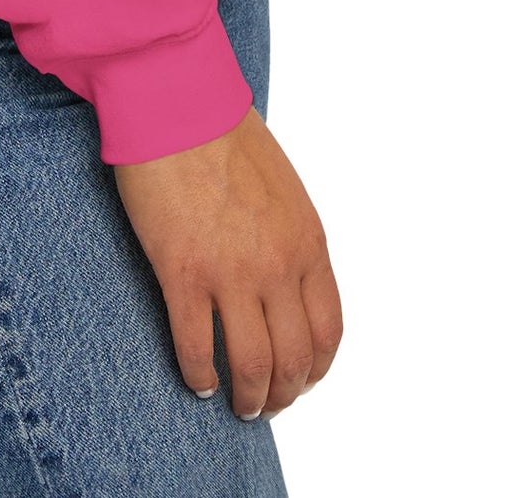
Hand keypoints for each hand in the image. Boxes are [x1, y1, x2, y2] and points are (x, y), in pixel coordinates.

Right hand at [114, 106, 342, 420]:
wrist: (178, 101)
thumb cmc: (223, 131)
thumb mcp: (282, 188)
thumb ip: (289, 237)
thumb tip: (283, 280)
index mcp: (308, 242)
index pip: (328, 331)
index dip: (315, 368)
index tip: (301, 379)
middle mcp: (278, 266)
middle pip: (294, 360)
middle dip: (283, 393)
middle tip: (266, 404)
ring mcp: (231, 273)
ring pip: (252, 366)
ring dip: (248, 398)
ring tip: (236, 404)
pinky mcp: (183, 272)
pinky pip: (196, 348)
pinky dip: (199, 376)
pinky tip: (197, 381)